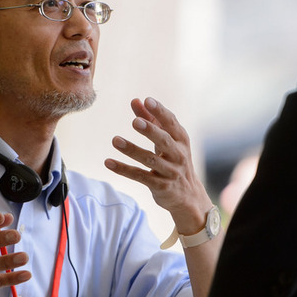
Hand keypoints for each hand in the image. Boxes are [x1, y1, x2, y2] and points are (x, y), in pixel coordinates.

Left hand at [105, 97, 211, 230]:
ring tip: (115, 140)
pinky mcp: (160, 186)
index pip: (171, 123)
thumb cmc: (174, 160)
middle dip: (151, 131)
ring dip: (132, 150)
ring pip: (150, 159)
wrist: (188, 196)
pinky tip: (108, 162)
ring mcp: (170, 172)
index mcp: (181, 140)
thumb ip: (151, 119)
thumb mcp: (167, 140)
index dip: (160, 112)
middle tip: (135, 122)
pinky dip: (124, 169)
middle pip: (164, 141)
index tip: (147, 101)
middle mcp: (178, 155)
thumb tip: (136, 100)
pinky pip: (140, 176)